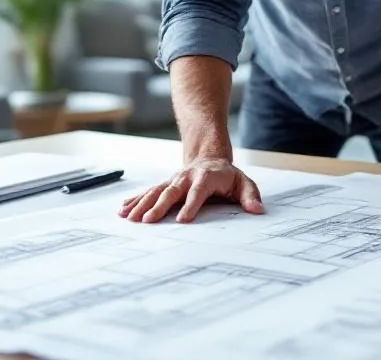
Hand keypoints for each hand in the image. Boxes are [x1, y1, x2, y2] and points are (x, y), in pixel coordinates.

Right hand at [118, 156, 262, 223]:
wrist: (208, 159)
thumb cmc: (227, 177)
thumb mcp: (243, 183)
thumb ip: (250, 196)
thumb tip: (257, 210)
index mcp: (207, 178)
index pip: (198, 192)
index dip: (190, 205)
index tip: (182, 220)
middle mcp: (186, 178)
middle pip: (171, 192)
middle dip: (159, 206)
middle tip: (148, 220)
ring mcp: (173, 181)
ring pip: (155, 191)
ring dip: (142, 204)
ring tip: (130, 217)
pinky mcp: (164, 185)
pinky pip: (147, 192)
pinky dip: (134, 200)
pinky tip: (123, 210)